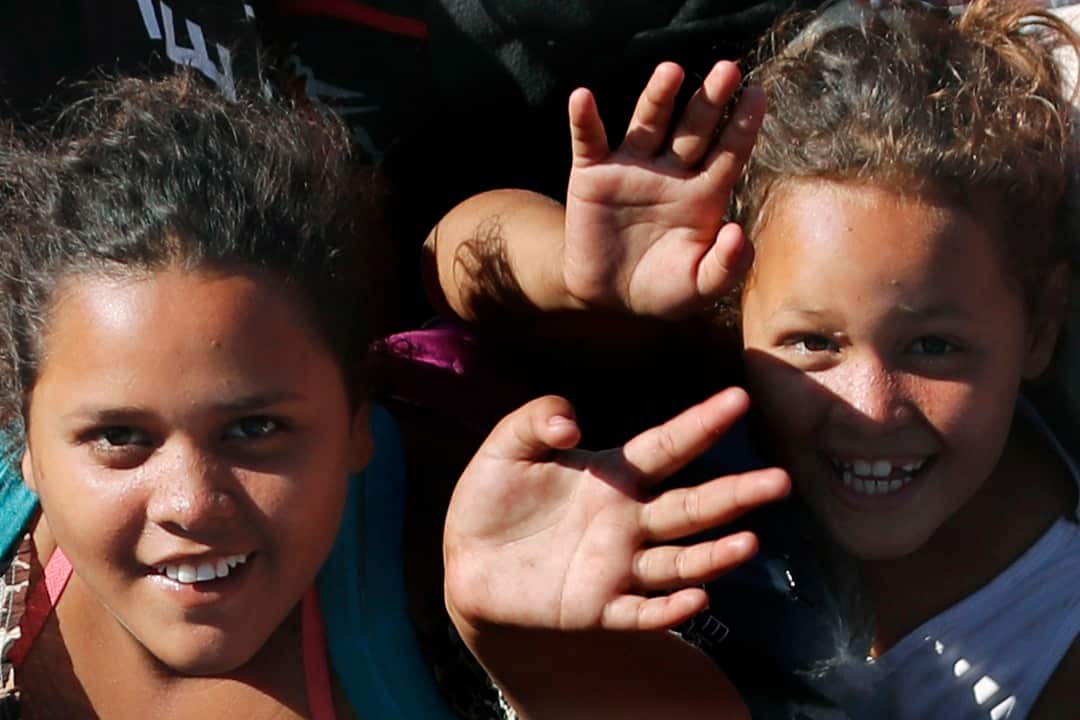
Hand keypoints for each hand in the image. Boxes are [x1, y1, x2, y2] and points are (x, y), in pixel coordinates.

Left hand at [443, 388, 789, 635]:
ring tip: (751, 542)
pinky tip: (698, 597)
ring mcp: (618, 565)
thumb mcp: (507, 446)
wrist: (466, 558)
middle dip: (736, 494)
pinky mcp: (598, 607)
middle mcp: (627, 520)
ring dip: (715, 554)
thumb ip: (538, 419)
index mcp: (613, 475)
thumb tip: (574, 426)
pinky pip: (641, 610)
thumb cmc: (492, 495)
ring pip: (679, 562)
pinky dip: (670, 608)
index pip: (667, 446)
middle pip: (692, 506)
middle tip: (780, 481)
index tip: (738, 398)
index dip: (701, 423)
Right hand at [563, 61, 764, 317]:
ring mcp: (632, 168)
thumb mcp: (701, 287)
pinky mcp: (593, 176)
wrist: (609, 298)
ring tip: (672, 71)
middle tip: (729, 69)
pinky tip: (583, 98)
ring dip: (658, 96)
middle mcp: (671, 172)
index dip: (743, 125)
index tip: (759, 95)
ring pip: (649, 123)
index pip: (729, 152)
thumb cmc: (663, 290)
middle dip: (711, 100)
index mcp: (704, 193)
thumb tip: (739, 232)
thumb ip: (727, 266)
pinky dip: (584, 120)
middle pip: (694, 128)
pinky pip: (589, 141)